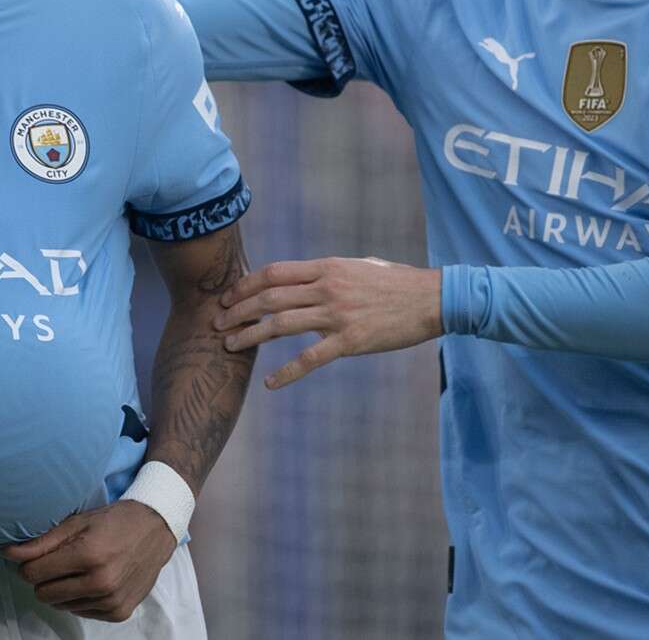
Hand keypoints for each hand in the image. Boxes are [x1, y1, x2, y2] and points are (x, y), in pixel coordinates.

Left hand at [1, 501, 176, 622]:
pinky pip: (81, 612)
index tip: (38, 556)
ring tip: (80, 568)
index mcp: (88, 555)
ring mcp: (111, 601)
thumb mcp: (77, 522)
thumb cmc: (114, 521)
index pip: (34, 574)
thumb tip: (8, 553)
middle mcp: (101, 583)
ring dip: (63, 589)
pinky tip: (93, 580)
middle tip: (59, 561)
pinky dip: (81, 599)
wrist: (156, 529)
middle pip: (44, 594)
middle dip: (45, 579)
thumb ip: (42, 542)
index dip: (30, 565)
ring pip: (61, 606)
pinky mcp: (119, 613)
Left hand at [214, 257, 443, 388]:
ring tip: (230, 346)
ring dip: (250, 336)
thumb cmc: (396, 282)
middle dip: (237, 311)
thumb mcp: (357, 266)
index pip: (274, 273)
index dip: (245, 285)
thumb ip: (328, 272)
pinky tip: (270, 383)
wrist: (431, 299)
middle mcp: (327, 288)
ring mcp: (337, 314)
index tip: (227, 297)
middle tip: (217, 324)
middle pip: (269, 297)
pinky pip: (311, 358)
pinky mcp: (351, 341)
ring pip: (281, 324)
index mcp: (326, 267)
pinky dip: (287, 372)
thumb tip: (306, 277)